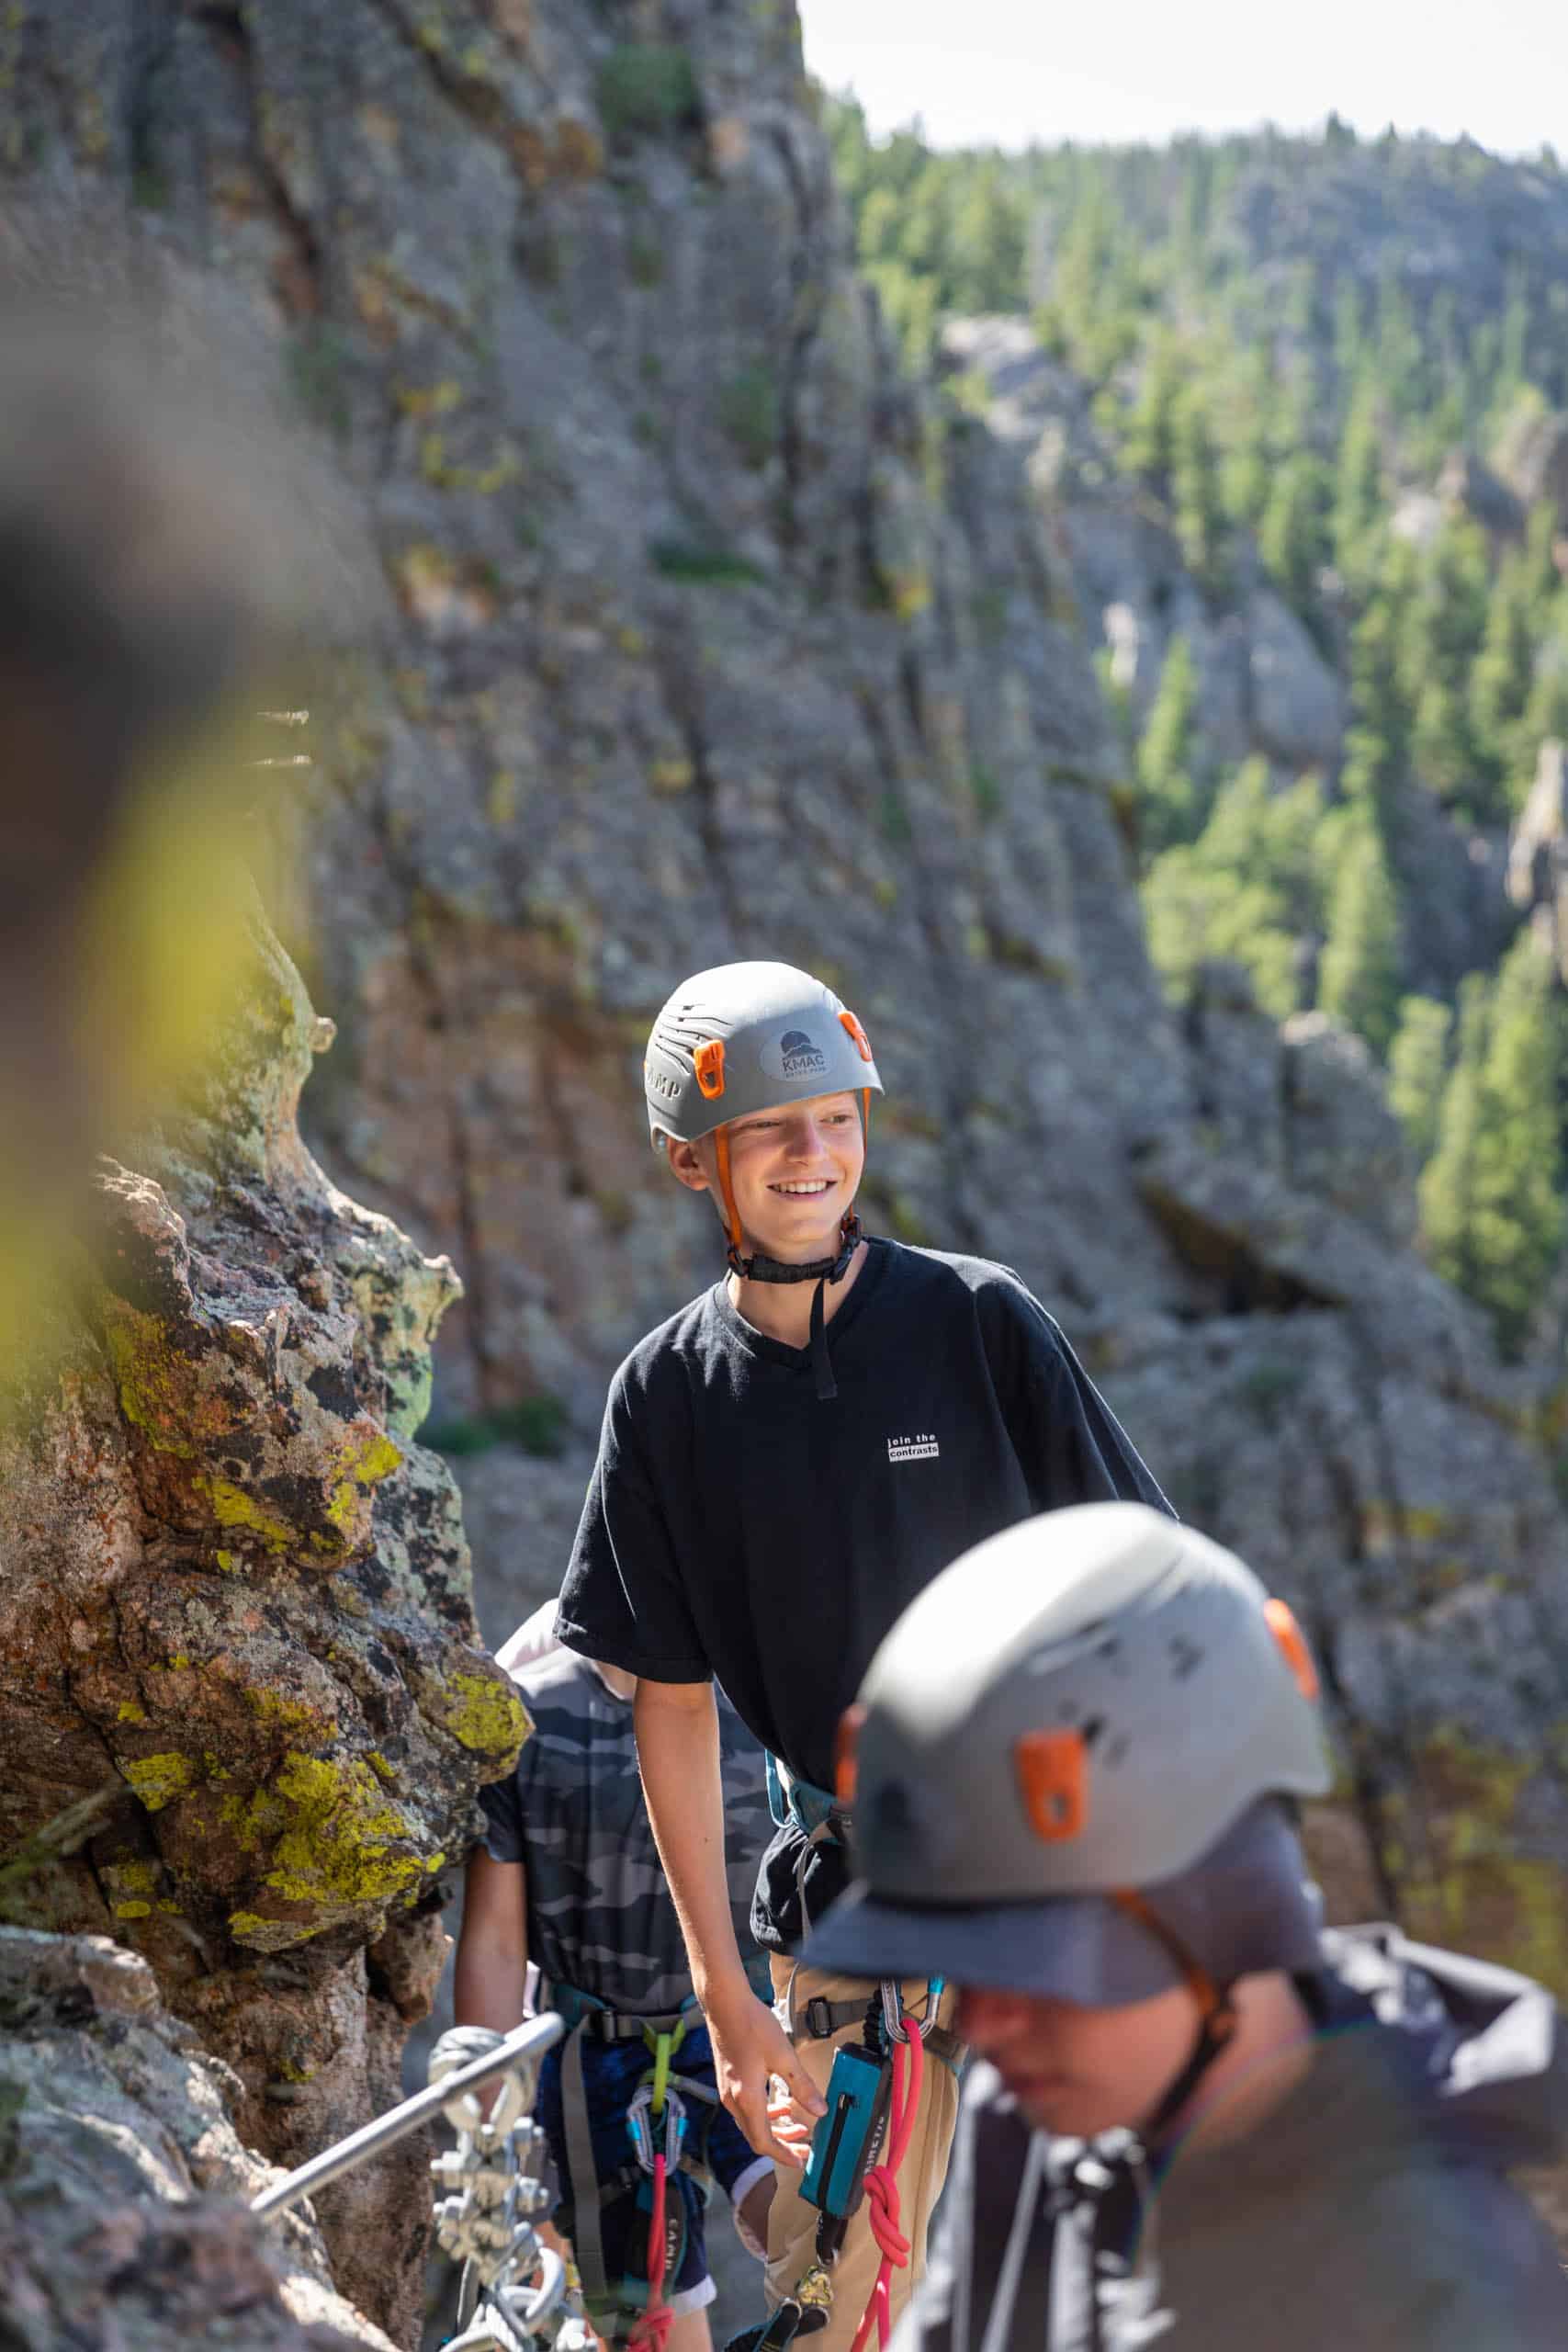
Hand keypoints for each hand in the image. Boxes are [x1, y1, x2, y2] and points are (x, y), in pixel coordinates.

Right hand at [704, 1980, 825, 2166]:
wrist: (724, 2003)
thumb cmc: (753, 2025)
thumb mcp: (783, 2055)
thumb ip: (802, 2085)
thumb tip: (820, 2111)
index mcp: (747, 2098)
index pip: (764, 2141)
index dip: (783, 2155)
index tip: (801, 2161)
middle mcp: (733, 2100)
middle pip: (757, 2136)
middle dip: (783, 2144)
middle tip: (806, 2146)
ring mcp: (728, 2091)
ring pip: (752, 2123)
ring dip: (775, 2128)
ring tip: (799, 2127)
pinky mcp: (728, 2081)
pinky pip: (747, 2109)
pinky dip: (765, 2113)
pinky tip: (780, 2103)